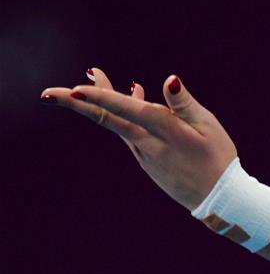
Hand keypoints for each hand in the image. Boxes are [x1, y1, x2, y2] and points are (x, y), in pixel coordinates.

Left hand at [41, 69, 237, 212]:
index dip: (102, 97)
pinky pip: (130, 132)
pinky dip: (125, 113)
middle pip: (106, 120)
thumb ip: (184, 103)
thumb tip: (168, 79)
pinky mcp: (147, 161)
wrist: (218, 199)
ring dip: (103, 100)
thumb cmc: (218, 159)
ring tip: (96, 74)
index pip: (127, 110)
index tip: (78, 87)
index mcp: (164, 131)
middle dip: (77, 104)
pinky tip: (135, 94)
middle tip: (48, 93)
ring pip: (117, 123)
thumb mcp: (208, 126)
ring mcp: (144, 154)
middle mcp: (146, 144)